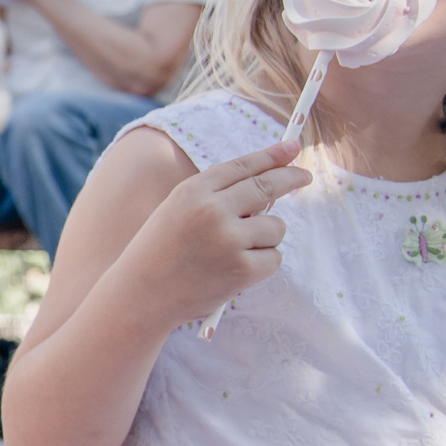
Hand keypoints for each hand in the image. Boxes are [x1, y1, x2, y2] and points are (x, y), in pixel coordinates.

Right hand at [112, 141, 310, 327]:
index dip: (272, 156)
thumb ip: (216, 196)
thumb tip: (269, 184)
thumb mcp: (176, 211)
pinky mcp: (242, 270)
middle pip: (268, 186)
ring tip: (236, 252)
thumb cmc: (159, 254)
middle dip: (291, 178)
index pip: (243, 166)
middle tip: (304, 177)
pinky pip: (274, 258)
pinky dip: (262, 264)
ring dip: (266, 237)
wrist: (140, 297)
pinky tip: (235, 272)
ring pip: (275, 226)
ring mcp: (229, 240)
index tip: (292, 148)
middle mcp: (212, 210)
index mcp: (193, 191)